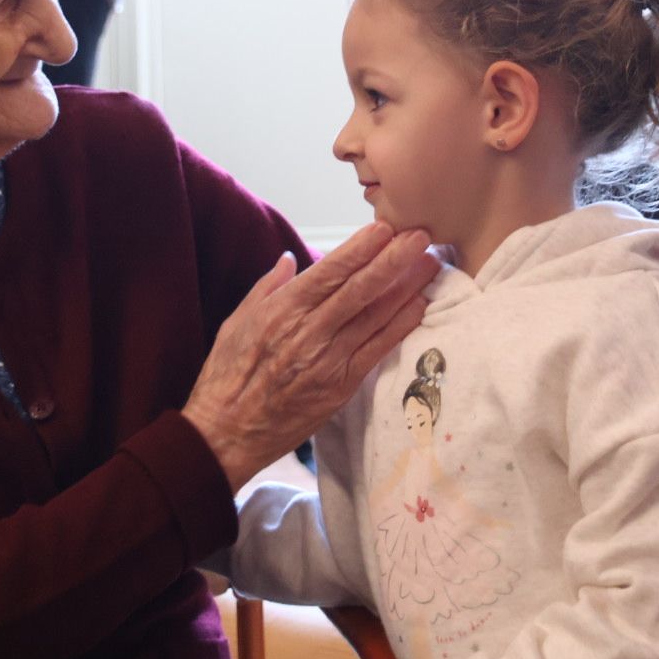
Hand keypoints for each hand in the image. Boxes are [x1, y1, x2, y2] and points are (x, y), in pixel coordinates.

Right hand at [184, 222, 438, 489]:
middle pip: (361, 289)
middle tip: (421, 234)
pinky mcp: (342, 386)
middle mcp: (310, 331)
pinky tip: (420, 306)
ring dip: (407, 287)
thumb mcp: (237, 321)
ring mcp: (329, 360)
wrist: (228, 431)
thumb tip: (290, 259)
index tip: (385, 227)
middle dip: (394, 259)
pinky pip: (378, 350)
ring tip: (430, 263)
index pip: (331, 270)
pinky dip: (401, 326)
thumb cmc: (228, 374)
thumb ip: (268, 287)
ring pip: (376, 316)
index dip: (361, 247)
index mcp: (283, 310)